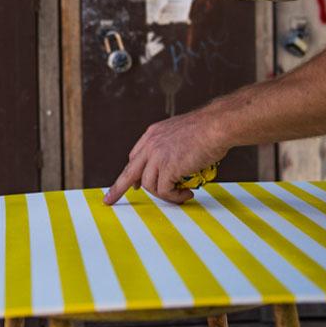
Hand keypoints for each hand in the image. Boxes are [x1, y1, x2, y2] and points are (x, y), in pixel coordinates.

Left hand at [103, 111, 229, 204]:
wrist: (216, 126)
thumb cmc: (208, 129)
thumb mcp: (182, 133)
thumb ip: (172, 146)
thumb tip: (176, 162)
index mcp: (153, 134)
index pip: (136, 156)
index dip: (134, 171)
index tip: (133, 184)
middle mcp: (151, 144)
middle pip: (129, 171)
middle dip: (117, 188)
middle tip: (109, 200)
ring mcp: (157, 156)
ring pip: (149, 185)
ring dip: (165, 195)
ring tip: (183, 194)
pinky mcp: (167, 168)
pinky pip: (164, 191)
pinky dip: (175, 197)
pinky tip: (187, 194)